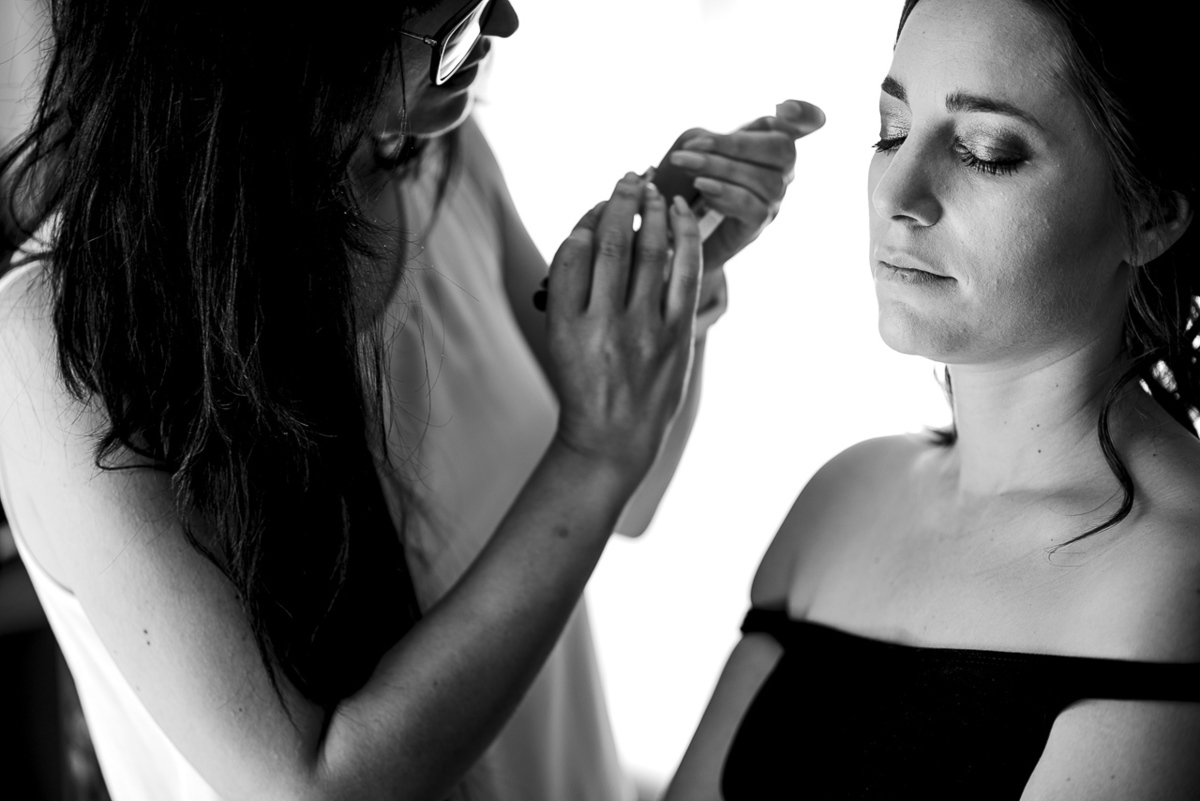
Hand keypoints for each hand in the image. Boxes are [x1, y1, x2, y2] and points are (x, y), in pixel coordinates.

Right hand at [544, 173, 702, 479]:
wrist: (613, 440)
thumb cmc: (583, 384)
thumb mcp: (558, 339)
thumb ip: (571, 289)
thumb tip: (596, 230)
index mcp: (564, 324)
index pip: (574, 251)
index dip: (588, 219)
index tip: (598, 205)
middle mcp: (601, 324)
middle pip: (612, 244)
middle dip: (621, 202)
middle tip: (628, 178)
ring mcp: (642, 331)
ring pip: (648, 252)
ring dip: (653, 211)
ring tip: (654, 190)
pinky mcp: (677, 337)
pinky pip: (685, 273)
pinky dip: (685, 237)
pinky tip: (682, 214)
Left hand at [666, 99, 825, 271]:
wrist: (679, 233)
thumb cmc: (689, 183)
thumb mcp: (695, 152)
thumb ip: (703, 138)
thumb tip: (699, 140)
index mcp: (771, 144)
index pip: (804, 125)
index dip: (805, 114)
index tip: (784, 106)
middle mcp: (781, 172)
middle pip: (782, 149)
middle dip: (737, 143)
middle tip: (693, 144)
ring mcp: (773, 200)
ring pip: (765, 180)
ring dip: (720, 167)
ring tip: (685, 164)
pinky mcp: (757, 226)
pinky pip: (752, 207)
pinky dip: (725, 194)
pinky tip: (702, 186)